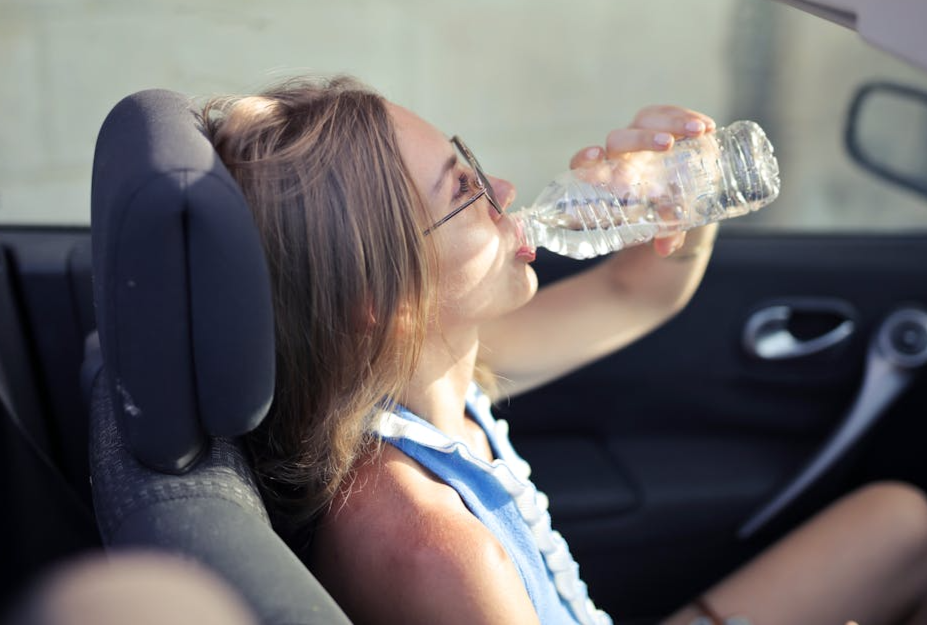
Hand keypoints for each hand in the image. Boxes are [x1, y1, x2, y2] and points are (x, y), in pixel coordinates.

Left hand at [568, 105, 716, 257]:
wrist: (673, 198)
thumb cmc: (655, 213)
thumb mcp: (659, 225)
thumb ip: (664, 234)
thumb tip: (665, 248)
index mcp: (608, 178)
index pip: (584, 164)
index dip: (585, 158)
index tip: (595, 154)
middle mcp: (619, 154)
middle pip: (619, 139)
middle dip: (642, 139)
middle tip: (667, 145)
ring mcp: (639, 135)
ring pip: (645, 120)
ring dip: (672, 123)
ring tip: (699, 132)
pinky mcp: (660, 124)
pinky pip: (668, 113)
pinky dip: (686, 117)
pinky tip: (708, 127)